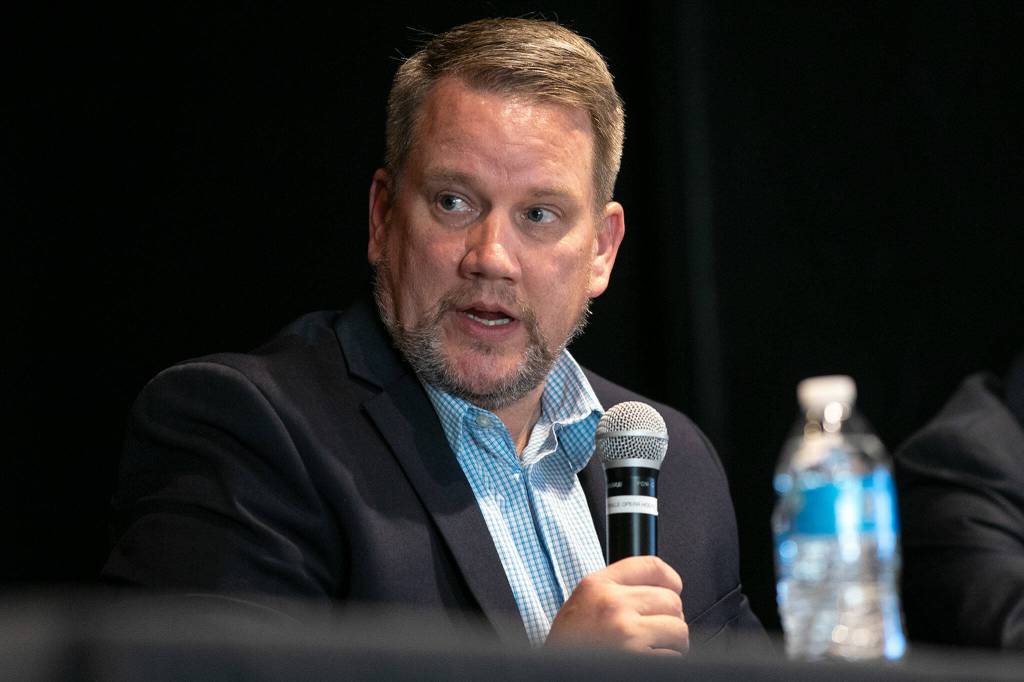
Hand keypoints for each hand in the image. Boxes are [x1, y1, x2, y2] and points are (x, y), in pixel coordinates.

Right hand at [545, 556, 687, 654]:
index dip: (670, 578)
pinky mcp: (638, 658)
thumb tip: (657, 588)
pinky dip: (667, 662)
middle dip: (669, 619)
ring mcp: (626, 632)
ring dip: (672, 644)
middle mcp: (613, 604)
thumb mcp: (582, 603)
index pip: (651, 566)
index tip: (674, 588)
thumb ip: (614, 590)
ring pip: (679, 630)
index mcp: (597, 585)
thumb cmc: (569, 645)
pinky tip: (645, 662)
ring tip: (649, 649)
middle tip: (654, 633)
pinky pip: (673, 657)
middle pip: (672, 601)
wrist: (556, 673)